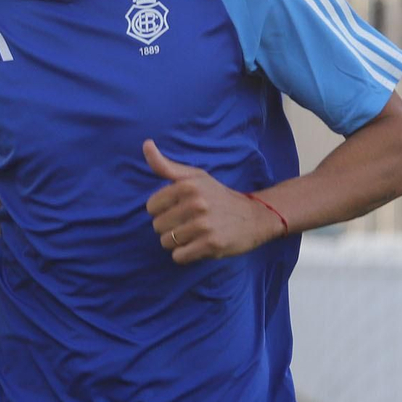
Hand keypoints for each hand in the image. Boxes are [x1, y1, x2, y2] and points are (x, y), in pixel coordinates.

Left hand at [143, 140, 281, 263]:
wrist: (254, 217)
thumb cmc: (218, 195)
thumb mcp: (194, 176)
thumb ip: (166, 165)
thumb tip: (146, 144)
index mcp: (187, 185)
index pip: (151, 207)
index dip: (162, 211)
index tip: (179, 209)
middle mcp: (195, 204)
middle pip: (158, 226)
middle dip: (169, 228)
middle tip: (189, 223)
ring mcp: (204, 225)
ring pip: (166, 243)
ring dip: (177, 243)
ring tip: (195, 234)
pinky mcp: (211, 245)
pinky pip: (179, 257)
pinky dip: (185, 255)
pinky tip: (198, 246)